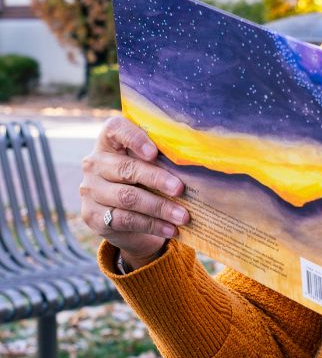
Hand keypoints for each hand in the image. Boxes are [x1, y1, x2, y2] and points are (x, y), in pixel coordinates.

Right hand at [80, 116, 188, 268]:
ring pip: (127, 198)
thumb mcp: (152, 163)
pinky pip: (125, 220)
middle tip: (180, 189)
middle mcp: (94, 163)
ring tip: (183, 215)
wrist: (126, 216)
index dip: (134, 138)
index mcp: (108, 141)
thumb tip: (195, 158)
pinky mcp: (92, 215)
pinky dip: (152, 224)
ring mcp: (90, 190)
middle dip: (157, 179)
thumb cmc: (146, 179)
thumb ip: (163, 156)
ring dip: (159, 207)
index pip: (115, 129)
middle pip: (126, 168)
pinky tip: (170, 228)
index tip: (154, 152)